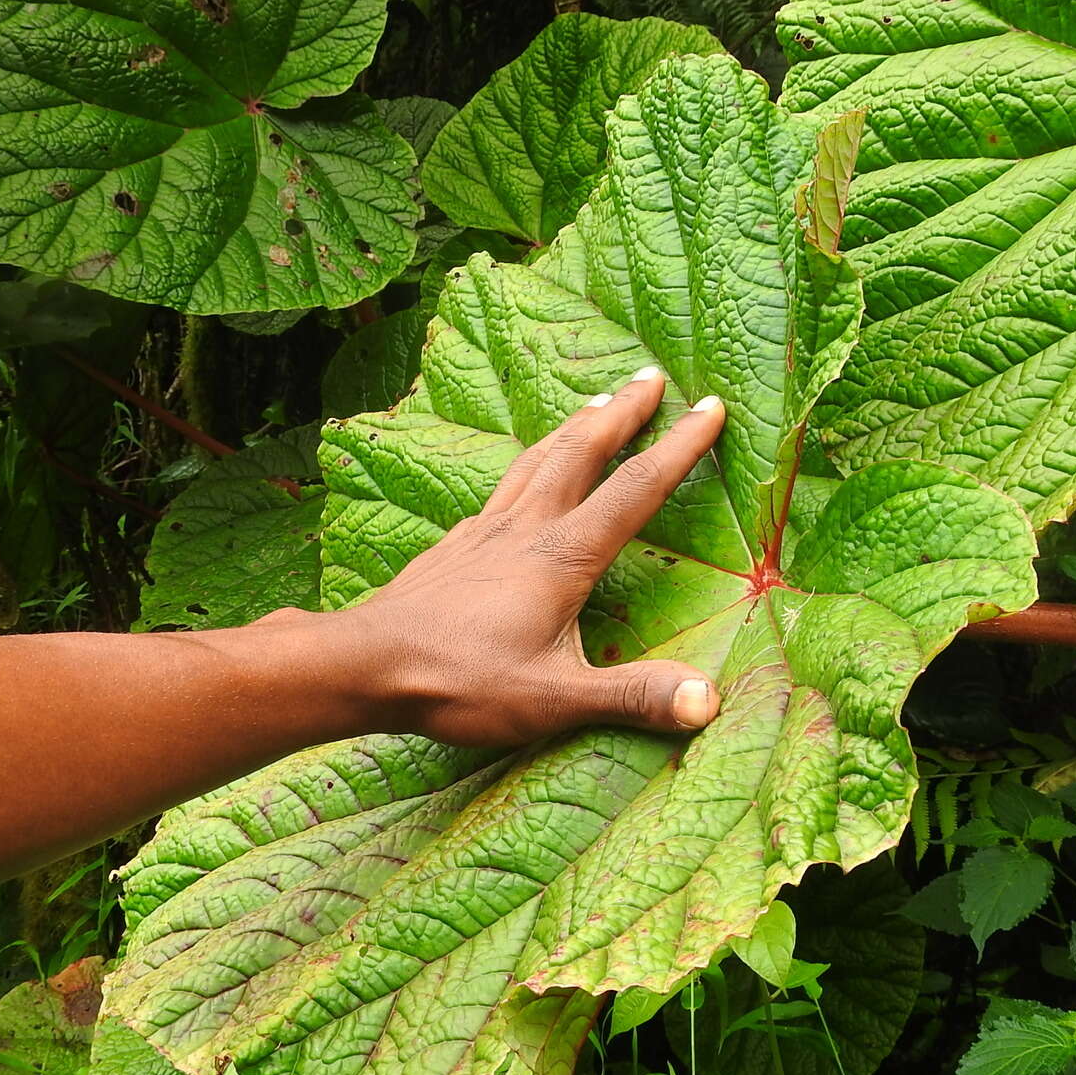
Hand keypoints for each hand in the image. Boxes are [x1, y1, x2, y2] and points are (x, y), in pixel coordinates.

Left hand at [334, 365, 726, 745]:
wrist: (364, 664)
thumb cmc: (458, 681)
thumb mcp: (553, 700)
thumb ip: (632, 697)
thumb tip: (708, 700)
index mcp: (562, 556)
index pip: (635, 489)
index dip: (679, 447)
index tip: (710, 407)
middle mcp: (525, 528)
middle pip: (582, 451)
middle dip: (624, 411)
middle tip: (653, 375)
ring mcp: (485, 530)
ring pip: (537, 459)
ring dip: (575, 427)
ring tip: (598, 401)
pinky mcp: (455, 544)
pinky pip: (502, 485)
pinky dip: (529, 463)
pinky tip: (525, 475)